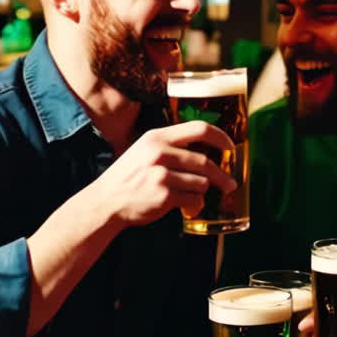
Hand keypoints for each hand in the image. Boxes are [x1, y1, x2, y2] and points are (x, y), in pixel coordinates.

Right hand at [97, 121, 236, 227]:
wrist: (105, 202)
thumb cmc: (129, 178)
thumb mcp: (144, 150)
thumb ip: (170, 146)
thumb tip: (207, 152)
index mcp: (157, 137)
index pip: (199, 129)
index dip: (221, 138)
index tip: (231, 148)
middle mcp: (159, 152)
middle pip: (205, 161)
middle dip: (222, 176)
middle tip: (230, 184)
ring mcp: (161, 174)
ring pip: (202, 182)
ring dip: (201, 192)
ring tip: (190, 196)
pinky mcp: (163, 195)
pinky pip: (194, 200)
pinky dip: (194, 206)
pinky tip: (186, 207)